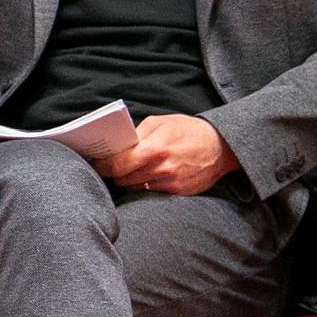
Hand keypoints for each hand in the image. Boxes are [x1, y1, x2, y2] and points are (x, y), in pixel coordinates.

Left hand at [96, 115, 235, 196]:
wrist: (222, 147)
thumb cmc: (188, 130)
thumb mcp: (160, 123)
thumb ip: (136, 135)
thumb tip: (115, 146)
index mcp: (154, 149)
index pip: (117, 164)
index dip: (102, 166)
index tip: (95, 164)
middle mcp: (161, 169)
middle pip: (123, 179)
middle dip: (112, 173)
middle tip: (107, 167)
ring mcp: (170, 184)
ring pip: (134, 188)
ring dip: (127, 181)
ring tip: (125, 171)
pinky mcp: (177, 194)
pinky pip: (150, 193)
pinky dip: (143, 186)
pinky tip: (144, 177)